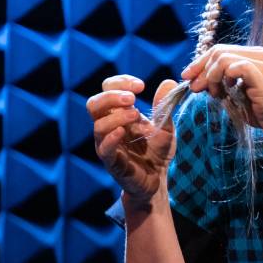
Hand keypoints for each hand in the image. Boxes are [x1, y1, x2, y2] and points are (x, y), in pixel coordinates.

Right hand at [88, 75, 181, 201]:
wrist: (158, 180)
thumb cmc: (157, 152)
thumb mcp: (166, 126)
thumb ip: (165, 106)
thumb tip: (168, 82)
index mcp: (118, 113)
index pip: (108, 89)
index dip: (120, 83)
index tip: (140, 86)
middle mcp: (108, 126)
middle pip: (94, 104)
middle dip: (111, 96)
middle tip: (133, 98)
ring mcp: (107, 144)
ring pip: (97, 125)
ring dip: (115, 116)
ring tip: (135, 115)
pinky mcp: (112, 162)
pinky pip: (103, 148)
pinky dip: (110, 138)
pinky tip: (122, 132)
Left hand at [182, 45, 262, 142]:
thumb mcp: (239, 95)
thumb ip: (223, 84)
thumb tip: (199, 80)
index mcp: (255, 57)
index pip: (220, 51)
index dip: (200, 63)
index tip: (188, 77)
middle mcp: (259, 54)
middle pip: (218, 51)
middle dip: (200, 69)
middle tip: (193, 87)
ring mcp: (262, 62)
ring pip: (222, 57)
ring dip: (210, 76)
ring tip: (212, 94)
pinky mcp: (262, 73)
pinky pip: (232, 66)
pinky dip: (221, 78)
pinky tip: (224, 93)